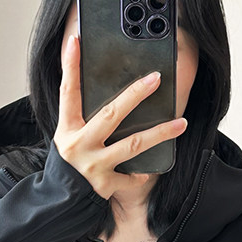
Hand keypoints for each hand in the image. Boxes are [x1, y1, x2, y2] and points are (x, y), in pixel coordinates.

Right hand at [53, 34, 186, 200]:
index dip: (70, 66)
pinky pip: (129, 177)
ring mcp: (92, 165)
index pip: (69, 91)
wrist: (61, 200)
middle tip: (156, 78)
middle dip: (135, 94)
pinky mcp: (103, 184)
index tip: (75, 40)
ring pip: (132, 144)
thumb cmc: (69, 163)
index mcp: (68, 128)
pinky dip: (140, 174)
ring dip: (160, 133)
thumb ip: (81, 116)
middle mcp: (79, 144)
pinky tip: (150, 171)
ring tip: (180, 123)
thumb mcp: (68, 137)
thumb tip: (103, 88)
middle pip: (111, 114)